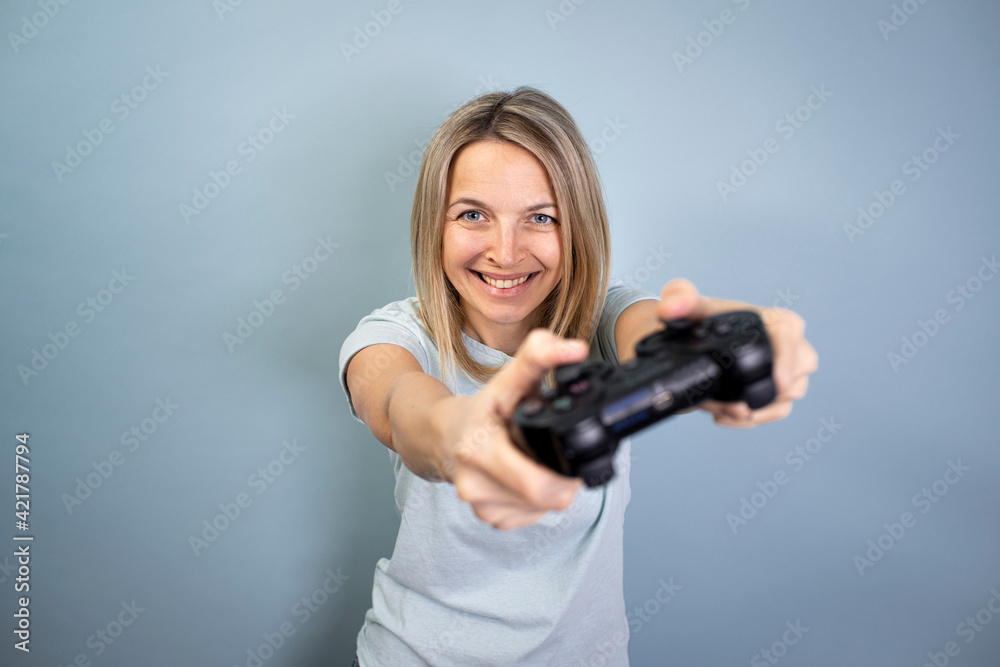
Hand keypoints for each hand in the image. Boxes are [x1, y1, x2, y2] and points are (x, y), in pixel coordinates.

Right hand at [430, 330, 589, 529]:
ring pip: (540, 510)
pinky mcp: (488, 519)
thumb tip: (576, 349)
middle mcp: (476, 485)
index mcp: (481, 450)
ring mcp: (481, 506)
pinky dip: (535, 502)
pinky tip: (527, 478)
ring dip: (549, 491)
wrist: (442, 435)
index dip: (567, 474)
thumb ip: (540, 356)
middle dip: (564, 481)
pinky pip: (528, 517)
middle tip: (562, 455)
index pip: (540, 485)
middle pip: (545, 500)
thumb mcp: (507, 380)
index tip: (573, 451)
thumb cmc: (481, 410)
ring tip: (537, 462)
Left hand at [657, 279, 817, 427]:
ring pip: (785, 401)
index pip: (790, 337)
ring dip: (751, 411)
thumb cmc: (701, 320)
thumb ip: (678, 298)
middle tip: (730, 403)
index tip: (779, 383)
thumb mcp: (688, 306)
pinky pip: (774, 413)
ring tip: (718, 407)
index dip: (788, 361)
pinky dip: (749, 420)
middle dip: (764, 396)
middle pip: (795, 377)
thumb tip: (671, 308)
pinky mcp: (776, 393)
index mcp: (775, 321)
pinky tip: (724, 415)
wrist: (694, 341)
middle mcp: (788, 347)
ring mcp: (786, 373)